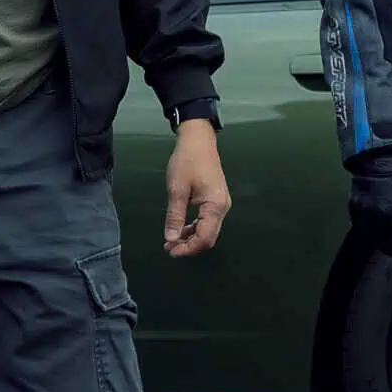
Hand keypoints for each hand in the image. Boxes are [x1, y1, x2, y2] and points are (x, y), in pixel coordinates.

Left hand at [164, 120, 230, 257]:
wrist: (198, 140)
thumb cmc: (188, 160)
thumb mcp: (177, 189)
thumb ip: (175, 216)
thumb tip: (171, 238)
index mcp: (215, 206)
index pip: (204, 238)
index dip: (188, 249)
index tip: (171, 251)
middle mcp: (222, 207)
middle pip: (208, 238)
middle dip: (189, 246)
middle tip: (169, 248)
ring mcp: (220, 204)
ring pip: (208, 230)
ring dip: (190, 238)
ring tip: (172, 240)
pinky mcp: (216, 200)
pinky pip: (207, 221)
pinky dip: (194, 228)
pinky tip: (181, 228)